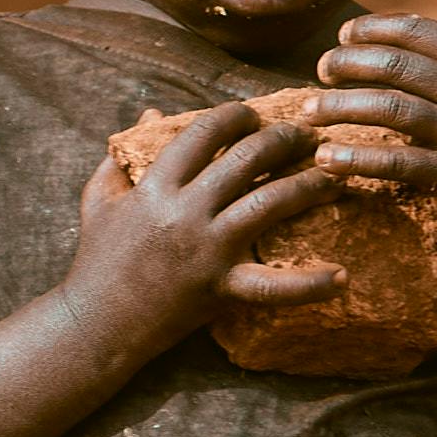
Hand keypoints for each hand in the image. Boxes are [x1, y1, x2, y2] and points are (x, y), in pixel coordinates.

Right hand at [67, 103, 339, 364]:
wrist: (95, 323)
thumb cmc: (97, 258)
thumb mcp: (100, 197)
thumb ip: (122, 152)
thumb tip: (151, 114)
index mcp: (155, 185)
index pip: (204, 133)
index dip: (235, 115)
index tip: (254, 113)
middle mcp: (184, 211)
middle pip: (246, 158)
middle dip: (283, 139)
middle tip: (307, 136)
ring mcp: (206, 249)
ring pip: (269, 203)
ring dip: (308, 184)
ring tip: (334, 175)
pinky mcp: (220, 288)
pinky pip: (273, 286)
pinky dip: (309, 284)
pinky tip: (341, 276)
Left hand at [311, 17, 436, 265]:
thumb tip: (397, 30)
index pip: (417, 29)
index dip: (373, 28)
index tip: (343, 36)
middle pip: (395, 64)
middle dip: (348, 63)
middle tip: (320, 70)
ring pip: (387, 108)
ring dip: (339, 106)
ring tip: (307, 111)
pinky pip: (393, 162)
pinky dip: (354, 158)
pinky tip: (326, 158)